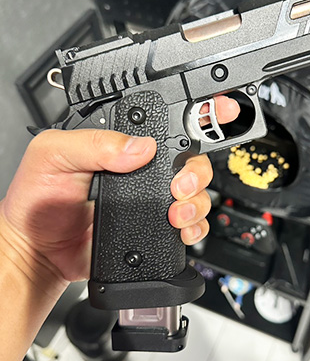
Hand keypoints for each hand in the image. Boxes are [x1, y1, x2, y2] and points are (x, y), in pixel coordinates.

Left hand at [0, 96, 238, 293]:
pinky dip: (196, 227)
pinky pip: (191, 225)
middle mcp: (141, 169)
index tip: (220, 109)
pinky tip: (181, 228)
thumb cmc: (37, 200)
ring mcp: (151, 200)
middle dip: (197, 170)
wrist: (38, 251)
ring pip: (197, 192)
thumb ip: (94, 143)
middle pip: (191, 159)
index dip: (197, 113)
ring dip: (197, 201)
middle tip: (178, 184)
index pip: (163, 122)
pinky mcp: (156, 228)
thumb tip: (138, 146)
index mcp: (120, 143)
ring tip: (175, 212)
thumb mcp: (54, 154)